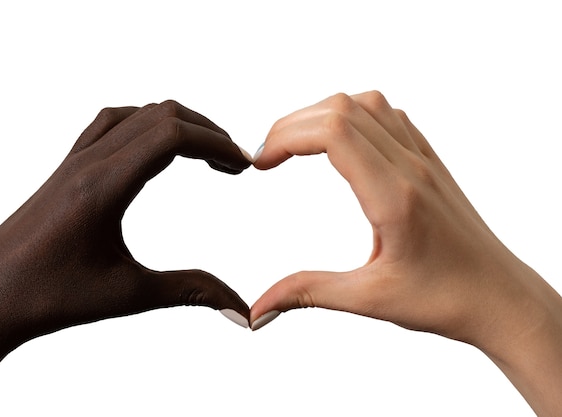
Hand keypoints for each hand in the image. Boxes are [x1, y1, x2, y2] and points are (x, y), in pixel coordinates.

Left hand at [0, 101, 250, 415]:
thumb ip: (191, 292)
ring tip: (205, 152)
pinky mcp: (66, 168)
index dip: (217, 145)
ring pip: (136, 115)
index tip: (243, 166)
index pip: (172, 136)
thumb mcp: (130, 296)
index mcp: (103, 186)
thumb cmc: (49, 299)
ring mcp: (74, 161)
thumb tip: (243, 312)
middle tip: (234, 164)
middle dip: (207, 132)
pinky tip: (155, 147)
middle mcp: (88, 163)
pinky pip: (109, 123)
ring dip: (177, 124)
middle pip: (161, 116)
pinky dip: (143, 123)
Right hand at [250, 91, 561, 414]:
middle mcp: (411, 167)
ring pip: (367, 105)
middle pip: (343, 109)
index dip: (287, 136)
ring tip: (296, 146)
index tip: (261, 162)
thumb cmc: (447, 299)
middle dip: (292, 125)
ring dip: (322, 116)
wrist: (501, 298)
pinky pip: (389, 117)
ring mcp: (424, 160)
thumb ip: (308, 294)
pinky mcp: (430, 163)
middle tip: (266, 157)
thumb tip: (258, 309)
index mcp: (395, 196)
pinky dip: (352, 117)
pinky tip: (339, 144)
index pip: (335, 133)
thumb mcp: (369, 300)